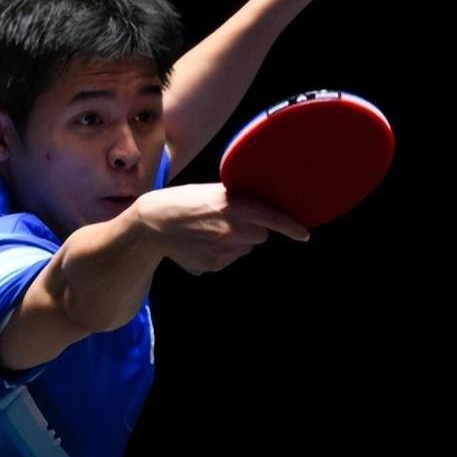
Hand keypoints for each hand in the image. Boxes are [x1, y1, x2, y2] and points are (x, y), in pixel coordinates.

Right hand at [134, 183, 309, 275]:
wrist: (152, 224)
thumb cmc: (182, 202)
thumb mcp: (210, 192)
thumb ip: (236, 200)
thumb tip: (260, 210)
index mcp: (233, 206)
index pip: (272, 218)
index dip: (291, 227)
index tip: (304, 234)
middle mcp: (231, 230)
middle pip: (260, 235)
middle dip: (252, 229)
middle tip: (230, 220)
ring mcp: (222, 250)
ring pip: (244, 248)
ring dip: (236, 241)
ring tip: (209, 230)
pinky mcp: (213, 265)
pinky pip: (229, 259)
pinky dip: (221, 252)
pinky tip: (201, 242)